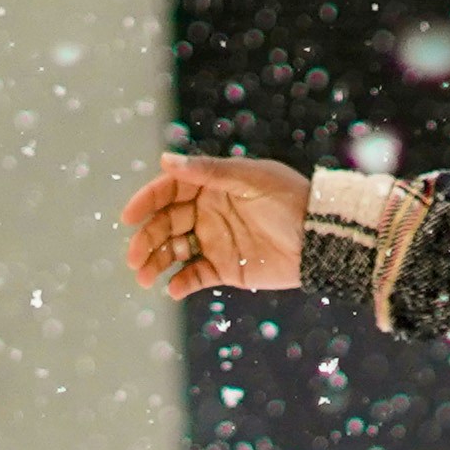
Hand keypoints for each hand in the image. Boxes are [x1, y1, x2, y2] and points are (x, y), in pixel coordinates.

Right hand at [118, 153, 307, 298]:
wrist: (320, 237)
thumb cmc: (288, 199)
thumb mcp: (248, 179)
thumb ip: (208, 171)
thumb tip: (166, 160)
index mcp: (210, 186)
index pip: (168, 192)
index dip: (146, 202)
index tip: (128, 217)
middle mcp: (207, 213)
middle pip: (165, 224)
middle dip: (146, 240)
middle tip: (133, 258)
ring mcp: (215, 241)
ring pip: (174, 252)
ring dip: (156, 263)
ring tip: (143, 277)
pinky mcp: (226, 268)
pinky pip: (195, 276)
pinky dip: (181, 283)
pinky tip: (173, 288)